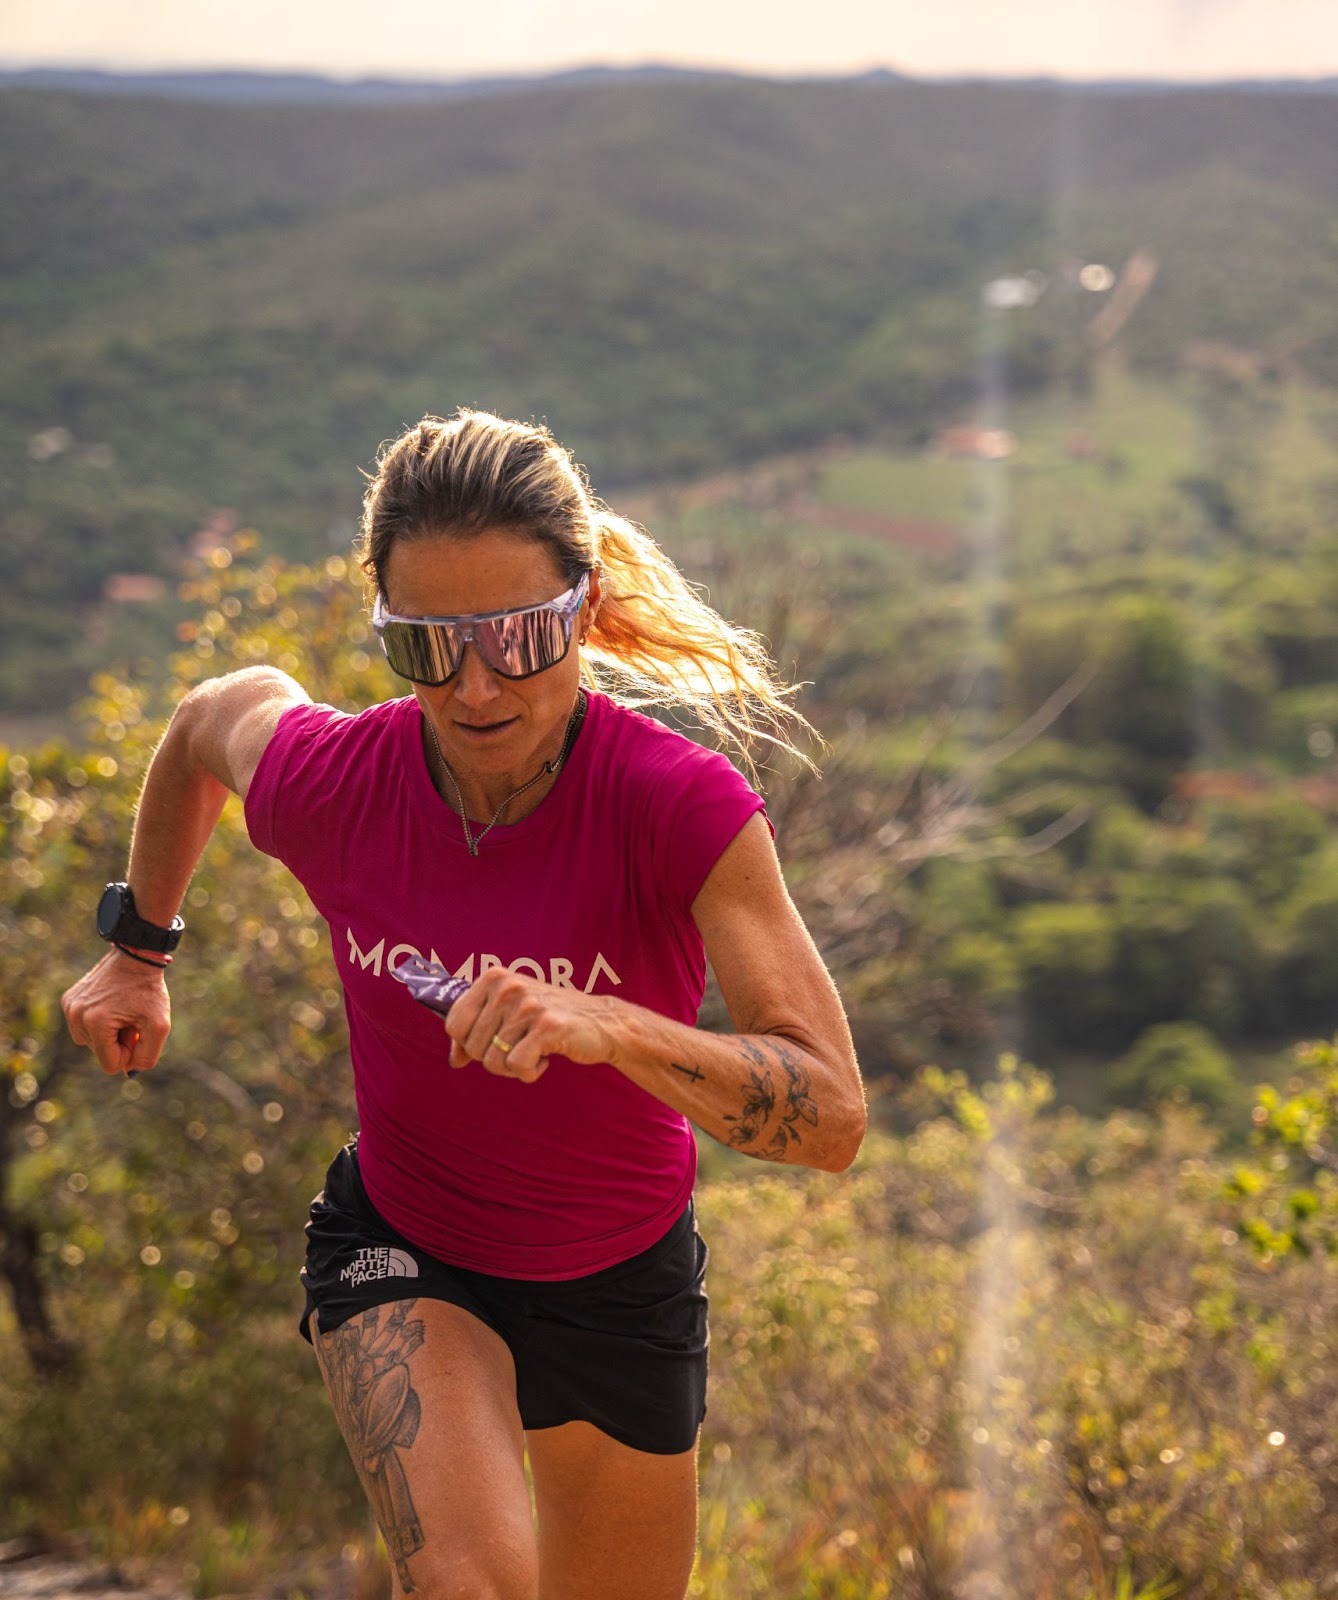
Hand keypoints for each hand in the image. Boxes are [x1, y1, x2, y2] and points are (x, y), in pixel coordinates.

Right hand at [61, 950, 171, 1075]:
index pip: (110, 1065)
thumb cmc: (149, 990)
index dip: (129, 1054)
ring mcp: (69, 1007)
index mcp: (96, 1023)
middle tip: (132, 1017)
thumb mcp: (159, 1025)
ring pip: (90, 1042)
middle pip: (100, 1053)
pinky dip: (98, 1022)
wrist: (136, 956)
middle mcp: (76, 1016)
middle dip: (119, 1041)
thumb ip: (147, 1055)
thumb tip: (129, 1072)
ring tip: (123, 1010)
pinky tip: (111, 1004)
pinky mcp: (69, 1000)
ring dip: (109, 1033)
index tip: (138, 1032)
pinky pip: (83, 1027)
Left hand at [443, 967, 617, 1084]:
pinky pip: (517, 1066)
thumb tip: (454, 1059)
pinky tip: (546, 1058)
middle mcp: (508, 987)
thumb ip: (477, 1032)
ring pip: (493, 1062)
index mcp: (494, 978)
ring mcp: (528, 1005)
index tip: (492, 1043)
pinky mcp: (548, 1026)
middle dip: (495, 1058)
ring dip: (514, 1068)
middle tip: (521, 1047)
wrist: (601, 1022)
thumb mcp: (509, 1015)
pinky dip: (529, 1072)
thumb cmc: (550, 1018)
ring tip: (535, 1051)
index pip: (453, 1024)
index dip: (467, 1044)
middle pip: (472, 1048)